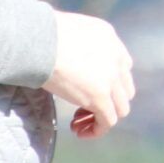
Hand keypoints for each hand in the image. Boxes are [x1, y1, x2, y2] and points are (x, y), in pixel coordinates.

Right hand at [43, 11, 134, 137]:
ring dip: (102, 118)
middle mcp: (116, 59)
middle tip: (82, 107)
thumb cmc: (43, 32)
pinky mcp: (100, 97)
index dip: (109, 82)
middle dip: (107, 101)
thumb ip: (78, 45)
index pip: (122, 66)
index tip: (87, 88)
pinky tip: (79, 132)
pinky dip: (96, 130)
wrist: (40, 41)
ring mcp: (111, 78)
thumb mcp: (70, 30)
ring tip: (78, 122)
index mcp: (110, 38)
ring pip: (120, 108)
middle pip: (124, 89)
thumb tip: (66, 56)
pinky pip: (107, 121)